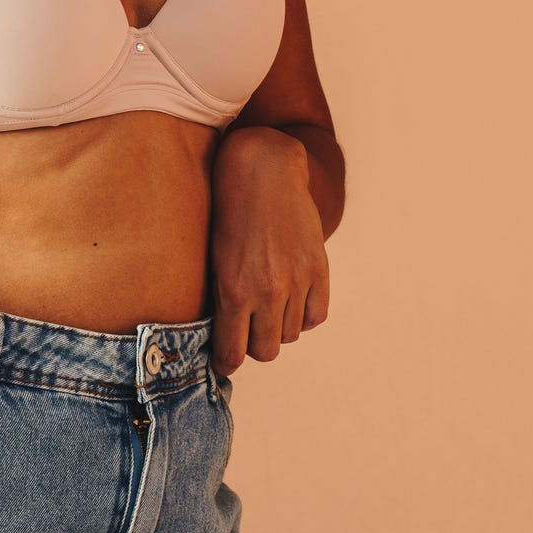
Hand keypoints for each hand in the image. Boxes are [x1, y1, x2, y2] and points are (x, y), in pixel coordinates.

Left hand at [207, 126, 328, 377]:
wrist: (262, 170)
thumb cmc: (227, 210)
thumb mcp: (213, 256)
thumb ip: (222, 297)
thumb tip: (222, 334)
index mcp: (234, 290)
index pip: (233, 352)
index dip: (226, 361)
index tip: (224, 360)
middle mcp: (268, 291)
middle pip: (266, 350)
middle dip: (252, 344)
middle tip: (245, 328)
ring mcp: (297, 281)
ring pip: (291, 334)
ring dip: (278, 326)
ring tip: (266, 303)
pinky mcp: (319, 269)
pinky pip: (316, 316)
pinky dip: (304, 314)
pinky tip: (291, 298)